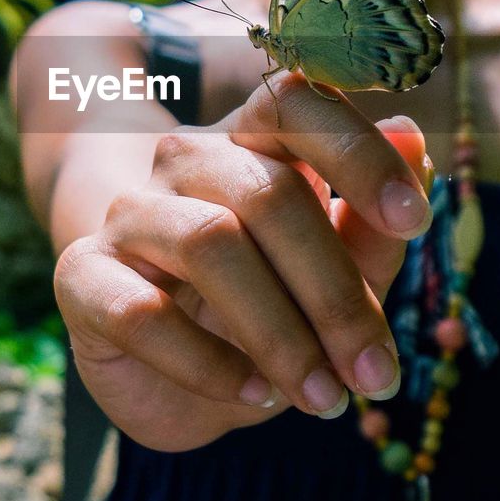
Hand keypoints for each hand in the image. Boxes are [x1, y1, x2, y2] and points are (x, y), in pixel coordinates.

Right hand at [53, 71, 433, 450]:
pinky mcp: (83, 275)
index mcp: (253, 143)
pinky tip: (250, 395)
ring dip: (280, 335)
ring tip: (323, 398)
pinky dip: (207, 363)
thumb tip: (413, 140)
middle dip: (335, 292)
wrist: (177, 376)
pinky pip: (140, 311)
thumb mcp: (334, 281)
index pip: (296, 102)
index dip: (357, 151)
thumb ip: (370, 224)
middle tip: (377, 373)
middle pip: (267, 193)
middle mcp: (186, 162)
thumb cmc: (269, 313)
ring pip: (209, 245)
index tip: (416, 219)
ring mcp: (130, 214)